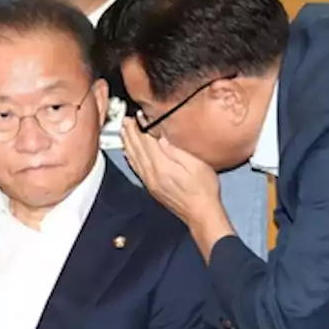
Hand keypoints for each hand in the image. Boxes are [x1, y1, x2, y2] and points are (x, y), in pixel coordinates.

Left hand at [120, 118, 224, 232]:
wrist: (201, 213)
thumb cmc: (204, 190)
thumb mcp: (196, 165)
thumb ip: (177, 150)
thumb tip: (162, 137)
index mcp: (162, 166)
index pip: (146, 141)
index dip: (140, 126)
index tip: (137, 115)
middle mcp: (152, 173)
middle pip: (137, 148)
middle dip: (130, 132)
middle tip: (126, 119)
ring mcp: (149, 181)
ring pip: (133, 158)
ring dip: (127, 143)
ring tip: (124, 131)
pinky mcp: (150, 186)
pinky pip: (136, 168)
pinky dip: (130, 157)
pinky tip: (128, 152)